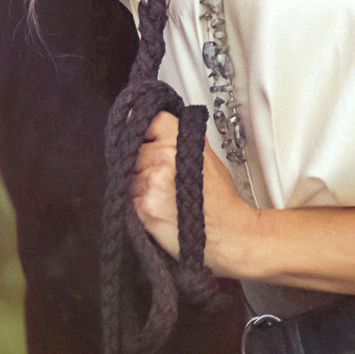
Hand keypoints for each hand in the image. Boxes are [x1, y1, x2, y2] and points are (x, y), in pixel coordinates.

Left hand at [130, 111, 259, 277]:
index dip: (148, 130)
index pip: (149, 121)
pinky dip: (138, 200)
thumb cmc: (218, 198)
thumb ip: (179, 137)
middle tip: (163, 176)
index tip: (148, 138)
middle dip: (142, 159)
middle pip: (135, 147)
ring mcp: (151, 182)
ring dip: (138, 181)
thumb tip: (157, 127)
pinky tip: (159, 206)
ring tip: (164, 193)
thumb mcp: (205, 154)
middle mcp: (163, 157)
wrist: (226, 232)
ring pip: (128, 172)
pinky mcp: (142, 205)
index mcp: (179, 139)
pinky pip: (128, 195)